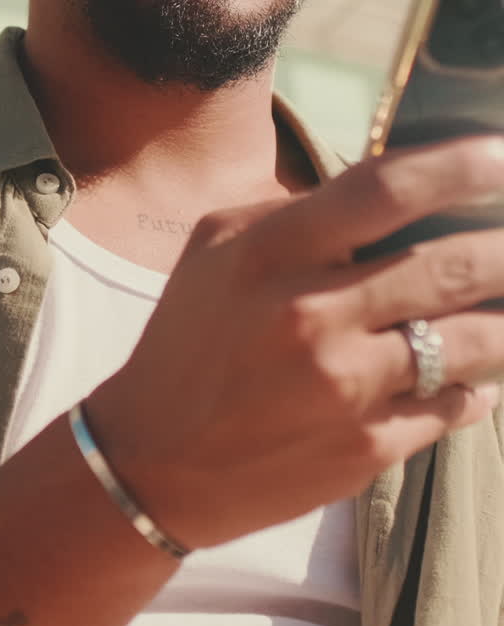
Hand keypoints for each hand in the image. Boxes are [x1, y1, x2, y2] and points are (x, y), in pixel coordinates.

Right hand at [86, 136, 503, 549]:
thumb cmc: (189, 337)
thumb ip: (299, 212)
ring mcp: (344, 388)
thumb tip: (398, 192)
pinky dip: (478, 386)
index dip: (461, 166)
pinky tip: (477, 377)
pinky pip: (456, 405)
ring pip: (473, 342)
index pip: (386, 190)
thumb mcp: (218, 249)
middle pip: (450, 266)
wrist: (153, 459)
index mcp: (270, 252)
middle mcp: (310, 316)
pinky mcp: (365, 449)